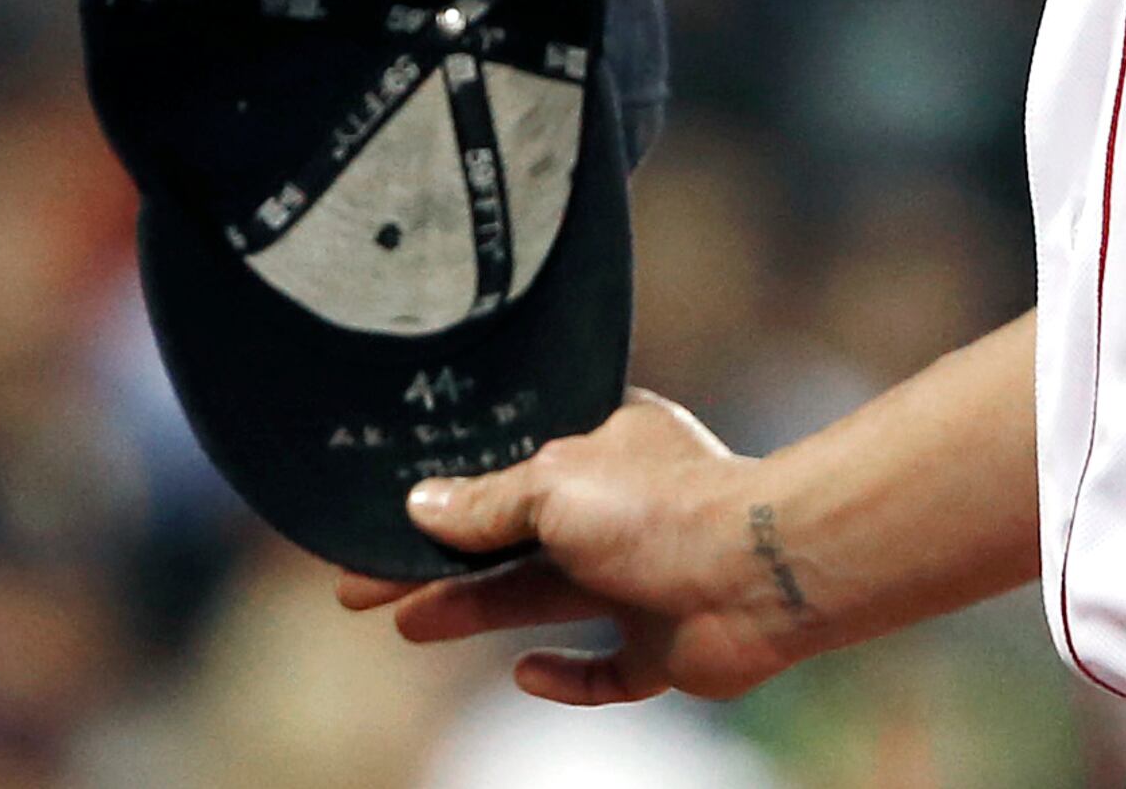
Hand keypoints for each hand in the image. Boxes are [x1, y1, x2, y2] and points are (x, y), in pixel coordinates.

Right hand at [333, 391, 826, 704]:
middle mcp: (627, 510)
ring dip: (477, 611)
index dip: (449, 500)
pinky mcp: (666, 643)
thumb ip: (488, 503)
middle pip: (514, 543)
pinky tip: (526, 673)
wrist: (762, 573)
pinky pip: (607, 669)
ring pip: (545, 600)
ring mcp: (646, 579)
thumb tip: (422, 505)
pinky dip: (566, 676)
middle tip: (363, 588)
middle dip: (441, 565)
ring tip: (407, 624)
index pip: (513, 472)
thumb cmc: (666, 510)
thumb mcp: (555, 487)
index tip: (387, 519)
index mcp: (610, 448)